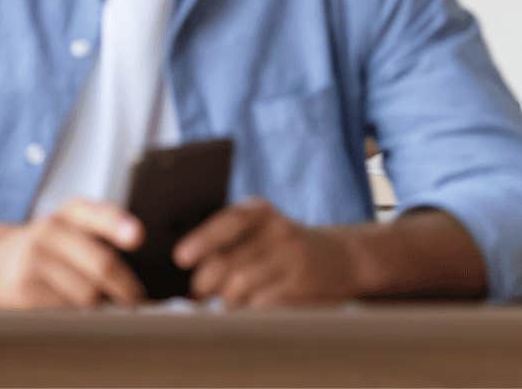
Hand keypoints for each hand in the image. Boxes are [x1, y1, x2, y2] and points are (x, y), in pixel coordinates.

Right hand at [0, 199, 146, 308]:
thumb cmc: (48, 245)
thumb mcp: (74, 224)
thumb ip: (106, 232)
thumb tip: (136, 264)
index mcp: (72, 211)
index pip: (98, 214)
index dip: (118, 225)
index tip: (137, 236)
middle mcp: (52, 230)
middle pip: (101, 263)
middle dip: (125, 287)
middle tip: (135, 299)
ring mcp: (34, 259)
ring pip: (86, 293)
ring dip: (99, 304)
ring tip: (96, 302)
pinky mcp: (23, 288)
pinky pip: (65, 309)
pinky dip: (75, 314)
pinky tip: (70, 307)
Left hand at [174, 198, 358, 307]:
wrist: (340, 257)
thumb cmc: (282, 247)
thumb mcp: (260, 230)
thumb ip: (227, 243)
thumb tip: (189, 272)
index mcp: (261, 212)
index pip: (229, 222)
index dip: (202, 240)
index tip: (181, 258)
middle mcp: (279, 231)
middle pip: (228, 263)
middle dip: (206, 282)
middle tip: (202, 291)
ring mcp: (293, 258)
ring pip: (240, 287)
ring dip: (227, 301)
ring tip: (230, 301)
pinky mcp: (302, 285)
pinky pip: (262, 304)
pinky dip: (249, 310)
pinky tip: (253, 307)